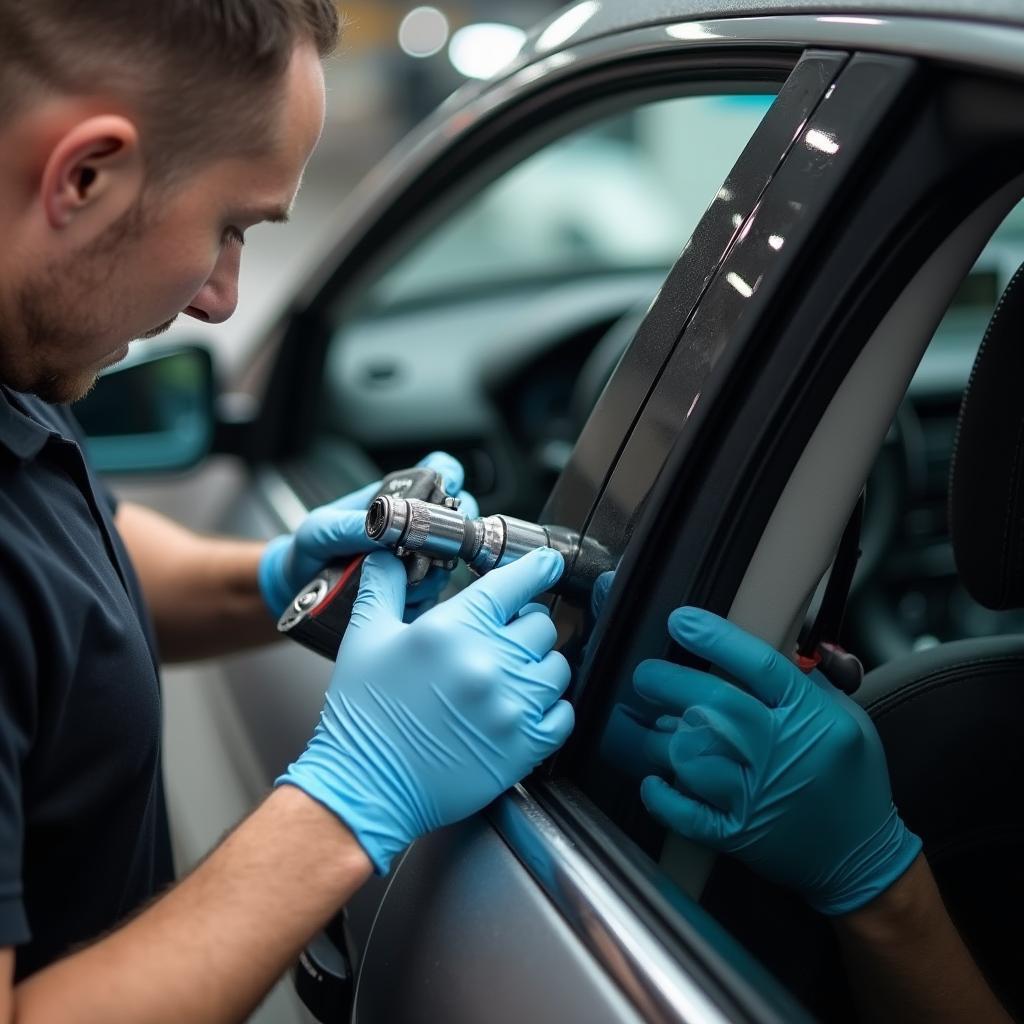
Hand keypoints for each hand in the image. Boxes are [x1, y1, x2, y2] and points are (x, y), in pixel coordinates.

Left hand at [257, 451, 477, 618]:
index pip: (438, 474)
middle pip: (458, 520)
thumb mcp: (319, 530)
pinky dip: (420, 600)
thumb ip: (349, 526)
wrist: (301, 592)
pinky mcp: (417, 594)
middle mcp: (413, 529)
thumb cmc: (310, 550)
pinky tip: (396, 600)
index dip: (449, 477)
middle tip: (422, 549)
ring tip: (397, 580)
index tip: (446, 494)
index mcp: (394, 500)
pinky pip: (436, 596)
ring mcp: (418, 561)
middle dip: (449, 535)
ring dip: (429, 573)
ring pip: (449, 563)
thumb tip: (380, 528)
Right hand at [278, 547, 574, 873]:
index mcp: (453, 628)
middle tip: (501, 638)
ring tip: (509, 675)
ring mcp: (511, 706)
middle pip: (543, 624)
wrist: (366, 787)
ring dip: (539, 665)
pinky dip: (550, 707)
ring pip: (558, 667)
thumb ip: (386, 585)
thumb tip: (390, 553)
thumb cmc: (363, 717)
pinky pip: (564, 713)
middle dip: (525, 625)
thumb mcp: (365, 637)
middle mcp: (489, 663)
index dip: (537, 568)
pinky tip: (521, 708)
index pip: (516, 582)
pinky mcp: (525, 746)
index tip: (546, 564)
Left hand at [634, 607, 920, 914]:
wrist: (860, 857)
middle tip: (645, 674)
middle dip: (668, 682)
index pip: (759, 665)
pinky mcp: (737, 833)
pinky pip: (686, 813)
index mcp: (811, 717)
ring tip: (647, 723)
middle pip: (714, 705)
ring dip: (660, 738)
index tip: (681, 621)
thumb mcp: (846, 717)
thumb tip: (761, 645)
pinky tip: (651, 779)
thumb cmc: (851, 778)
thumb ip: (805, 680)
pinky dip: (661, 797)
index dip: (715, 638)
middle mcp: (780, 752)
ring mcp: (755, 796)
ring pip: (692, 756)